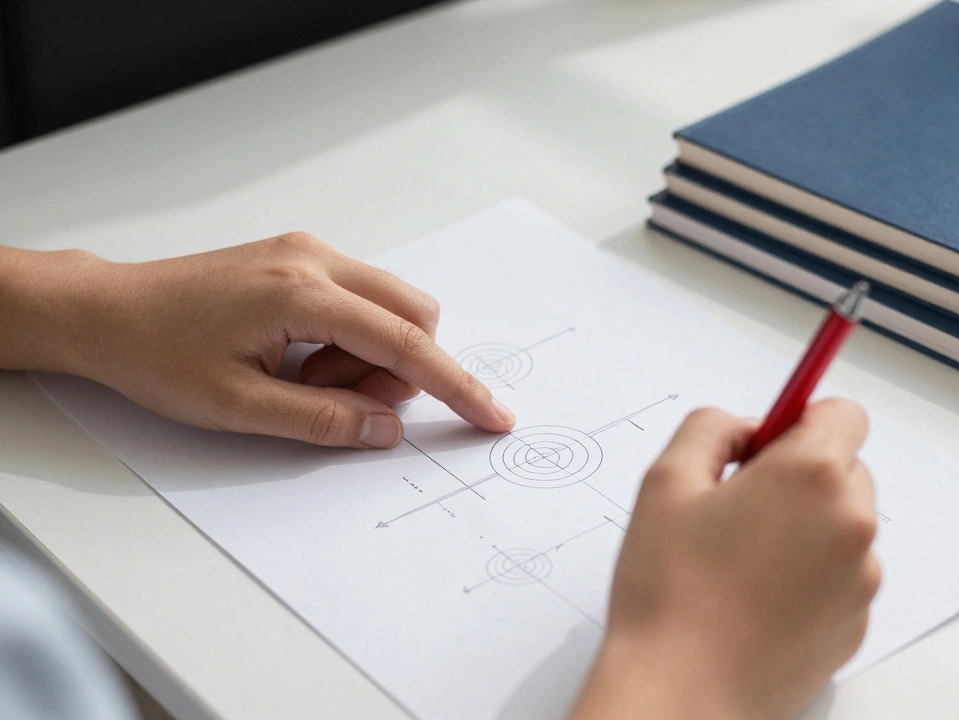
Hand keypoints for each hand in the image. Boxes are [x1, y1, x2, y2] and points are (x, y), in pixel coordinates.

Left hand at [0, 235, 514, 446]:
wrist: (106, 312)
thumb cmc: (156, 355)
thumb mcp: (238, 408)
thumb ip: (323, 420)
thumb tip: (387, 429)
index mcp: (301, 294)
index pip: (405, 343)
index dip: (456, 385)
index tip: (493, 415)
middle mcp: (315, 259)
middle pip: (413, 314)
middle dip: (400, 368)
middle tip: (342, 401)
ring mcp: (308, 252)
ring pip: (390, 307)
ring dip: (369, 355)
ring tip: (304, 380)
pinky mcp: (300, 258)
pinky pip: (360, 300)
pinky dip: (351, 338)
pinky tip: (302, 358)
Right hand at [568, 400, 880, 719]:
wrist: (683, 691)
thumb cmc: (671, 593)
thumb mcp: (666, 481)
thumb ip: (710, 428)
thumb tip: (742, 428)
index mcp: (811, 474)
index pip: (843, 414)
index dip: (801, 422)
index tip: (769, 442)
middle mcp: (850, 522)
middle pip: (846, 469)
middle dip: (801, 476)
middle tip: (740, 505)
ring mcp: (859, 579)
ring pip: (843, 526)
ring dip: (807, 528)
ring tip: (742, 561)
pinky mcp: (855, 624)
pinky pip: (841, 577)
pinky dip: (810, 577)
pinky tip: (757, 598)